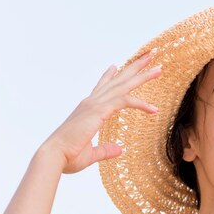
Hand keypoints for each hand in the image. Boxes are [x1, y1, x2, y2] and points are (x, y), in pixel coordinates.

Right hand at [41, 52, 161, 173]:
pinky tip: (154, 109)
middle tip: (149, 56)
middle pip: (117, 80)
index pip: (100, 88)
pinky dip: (140, 104)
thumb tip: (119, 150)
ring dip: (142, 75)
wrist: (54, 156)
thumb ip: (105, 151)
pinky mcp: (99, 111)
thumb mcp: (91, 154)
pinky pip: (125, 101)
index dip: (109, 76)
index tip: (116, 65)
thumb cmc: (67, 157)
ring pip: (124, 85)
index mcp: (87, 109)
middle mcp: (91, 103)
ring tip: (159, 68)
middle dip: (134, 68)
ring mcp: (95, 105)